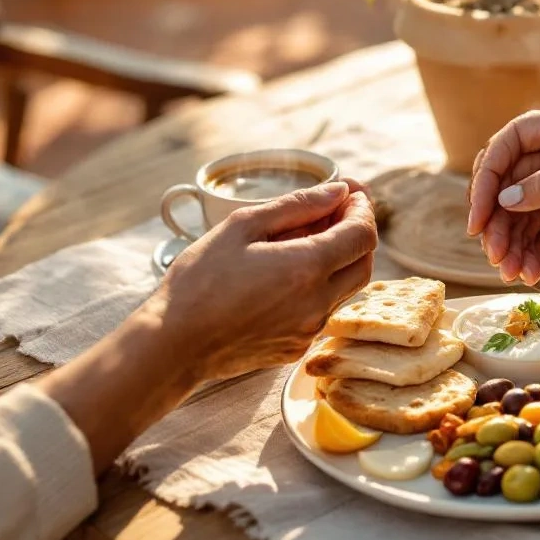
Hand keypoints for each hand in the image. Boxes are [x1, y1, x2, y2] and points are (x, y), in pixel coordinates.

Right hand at [151, 180, 377, 381]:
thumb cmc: (199, 280)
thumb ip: (298, 206)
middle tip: (333, 211)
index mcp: (307, 268)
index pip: (363, 235)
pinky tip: (287, 274)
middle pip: (364, 263)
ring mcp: (309, 329)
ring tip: (305, 238)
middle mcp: (318, 303)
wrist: (174, 343)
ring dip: (338, 260)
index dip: (362, 208)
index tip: (350, 193)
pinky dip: (318, 287)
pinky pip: (322, 311)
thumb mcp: (243, 226)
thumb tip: (338, 192)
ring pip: (346, 289)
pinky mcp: (297, 347)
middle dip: (357, 233)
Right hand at [467, 105, 539, 283]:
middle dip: (499, 220)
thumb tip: (506, 199)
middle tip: (494, 254)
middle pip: (511, 182)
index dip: (489, 174)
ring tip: (519, 274)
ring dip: (515, 245)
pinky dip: (536, 257)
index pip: (513, 140)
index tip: (479, 213)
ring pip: (522, 215)